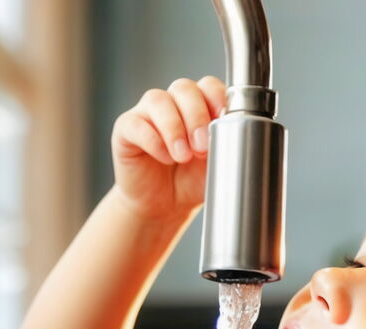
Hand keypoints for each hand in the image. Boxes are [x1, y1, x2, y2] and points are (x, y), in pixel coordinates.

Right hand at [110, 76, 227, 220]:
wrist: (165, 205)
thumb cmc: (192, 180)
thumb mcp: (218, 165)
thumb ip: (228, 147)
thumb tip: (238, 137)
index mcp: (200, 105)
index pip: (208, 85)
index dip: (217, 97)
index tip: (223, 118)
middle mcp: (173, 102)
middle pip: (184, 88)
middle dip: (197, 116)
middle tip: (202, 147)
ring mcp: (147, 113)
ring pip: (158, 100)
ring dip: (174, 128)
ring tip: (183, 156)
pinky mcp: (126, 128)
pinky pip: (136, 123)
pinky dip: (153, 140)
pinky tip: (164, 158)